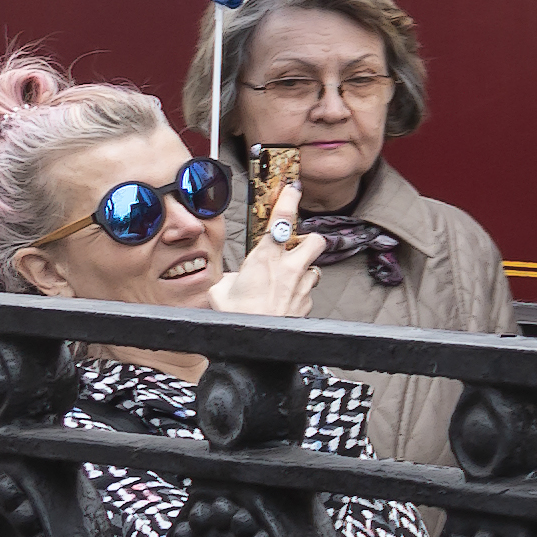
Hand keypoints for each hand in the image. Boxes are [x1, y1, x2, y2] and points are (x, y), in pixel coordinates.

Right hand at [211, 172, 322, 317]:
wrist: (255, 347)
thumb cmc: (236, 319)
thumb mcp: (221, 292)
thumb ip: (233, 279)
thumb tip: (237, 279)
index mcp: (265, 259)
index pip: (281, 220)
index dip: (289, 200)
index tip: (293, 189)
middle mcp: (290, 269)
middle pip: (315, 240)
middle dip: (308, 240)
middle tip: (295, 246)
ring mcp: (302, 286)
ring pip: (314, 268)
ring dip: (304, 271)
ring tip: (287, 280)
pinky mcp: (308, 304)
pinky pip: (309, 292)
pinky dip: (299, 293)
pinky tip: (285, 302)